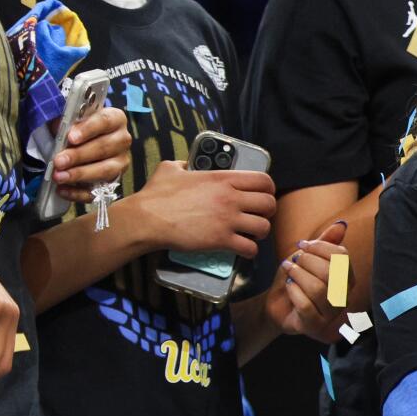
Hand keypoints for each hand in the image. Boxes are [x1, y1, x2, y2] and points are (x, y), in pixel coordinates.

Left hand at [51, 106, 131, 200]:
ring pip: (106, 170)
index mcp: (115, 119)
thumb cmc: (76, 128)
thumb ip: (66, 122)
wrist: (82, 142)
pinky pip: (99, 191)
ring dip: (80, 174)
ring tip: (59, 176)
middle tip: (59, 161)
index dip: (88, 129)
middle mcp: (122, 140)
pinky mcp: (113, 182)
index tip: (71, 137)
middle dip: (79, 156)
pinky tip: (62, 190)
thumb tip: (60, 131)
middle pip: (105, 148)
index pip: (105, 121)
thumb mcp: (69, 120)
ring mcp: (121, 163)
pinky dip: (79, 193)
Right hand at [133, 160, 275, 257]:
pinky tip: (244, 249)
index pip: (263, 180)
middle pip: (269, 204)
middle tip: (258, 215)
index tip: (262, 194)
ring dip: (261, 232)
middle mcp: (230, 198)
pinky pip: (249, 248)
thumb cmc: (156, 194)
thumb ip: (184, 164)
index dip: (267, 188)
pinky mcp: (221, 240)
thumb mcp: (171, 169)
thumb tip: (186, 164)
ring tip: (252, 234)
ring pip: (263, 227)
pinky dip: (250, 251)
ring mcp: (227, 220)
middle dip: (267, 211)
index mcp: (222, 179)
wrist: (147, 219)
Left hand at [268, 220, 348, 340]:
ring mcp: (330, 314)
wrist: (277, 306)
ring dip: (299, 275)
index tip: (302, 245)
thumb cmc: (295, 281)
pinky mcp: (314, 326)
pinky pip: (306, 306)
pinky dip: (294, 291)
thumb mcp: (307, 258)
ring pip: (319, 289)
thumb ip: (325, 243)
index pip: (342, 257)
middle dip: (308, 261)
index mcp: (347, 279)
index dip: (321, 247)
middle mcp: (344, 297)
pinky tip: (288, 285)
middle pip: (331, 272)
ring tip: (289, 270)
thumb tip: (342, 224)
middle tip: (294, 259)